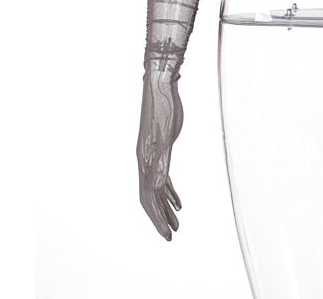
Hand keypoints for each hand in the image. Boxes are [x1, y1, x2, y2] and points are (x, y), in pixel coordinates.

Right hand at [136, 69, 184, 239]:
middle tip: (171, 236)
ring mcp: (151, 155)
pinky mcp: (160, 148)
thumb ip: (160, 163)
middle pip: (150, 198)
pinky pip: (163, 178)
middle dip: (160, 218)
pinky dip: (170, 192)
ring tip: (176, 224)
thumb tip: (156, 189)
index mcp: (144, 161)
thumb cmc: (163, 109)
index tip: (167, 235)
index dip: (157, 218)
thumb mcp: (165, 137)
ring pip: (156, 189)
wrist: (161, 86)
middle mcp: (145, 162)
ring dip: (166, 208)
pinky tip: (178, 201)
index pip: (148, 198)